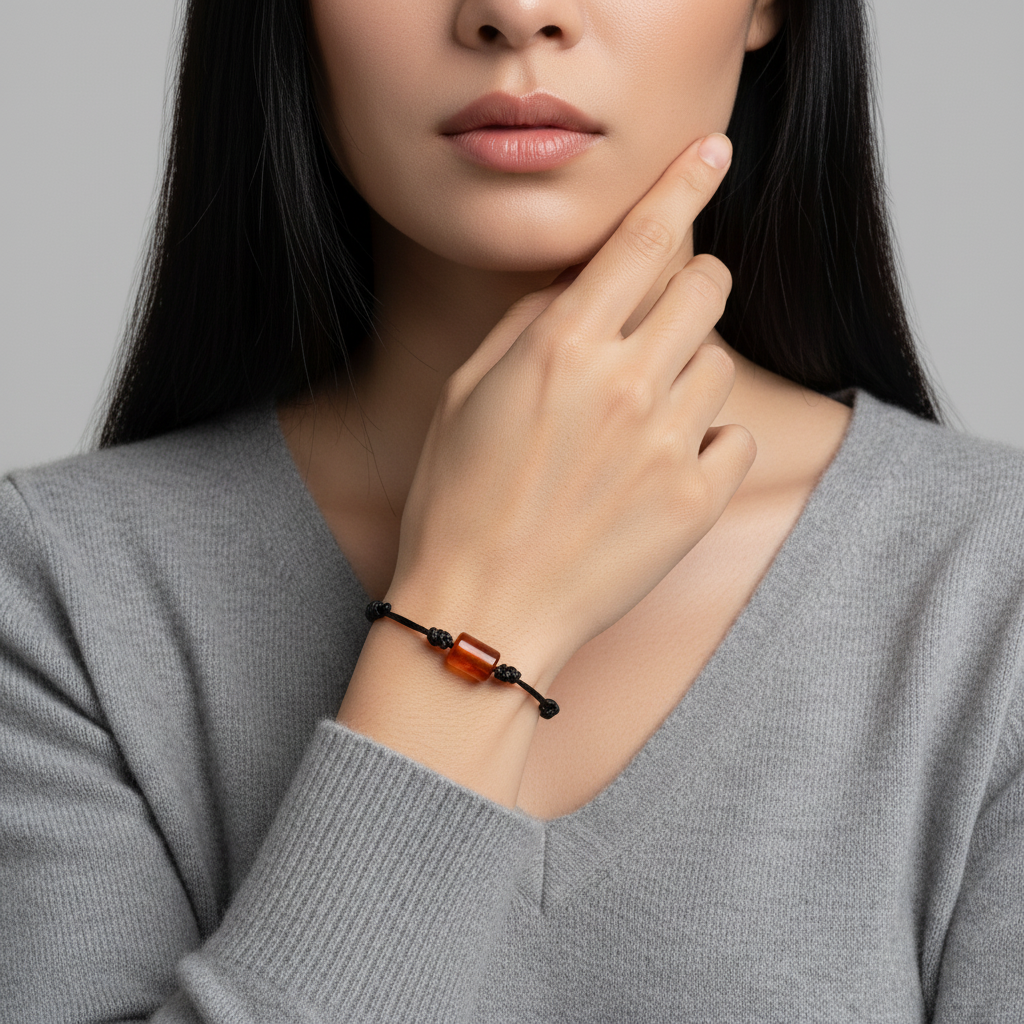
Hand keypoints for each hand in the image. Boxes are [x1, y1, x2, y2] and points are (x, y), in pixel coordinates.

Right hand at [387, 133, 754, 685]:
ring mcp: (667, 444)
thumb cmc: (459, 501)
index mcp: (561, 346)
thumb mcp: (466, 393)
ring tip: (639, 422)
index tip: (712, 154)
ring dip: (689, 373)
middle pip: (707, 286)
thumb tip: (582, 289)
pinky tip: (659, 470)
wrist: (483, 610)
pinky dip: (707, 441)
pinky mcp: (696, 502)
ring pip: (721, 362)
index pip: (645, 238)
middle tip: (661, 320)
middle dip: (692, 286)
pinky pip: (735, 436)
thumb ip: (532, 326)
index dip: (685, 185)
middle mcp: (624, 383)